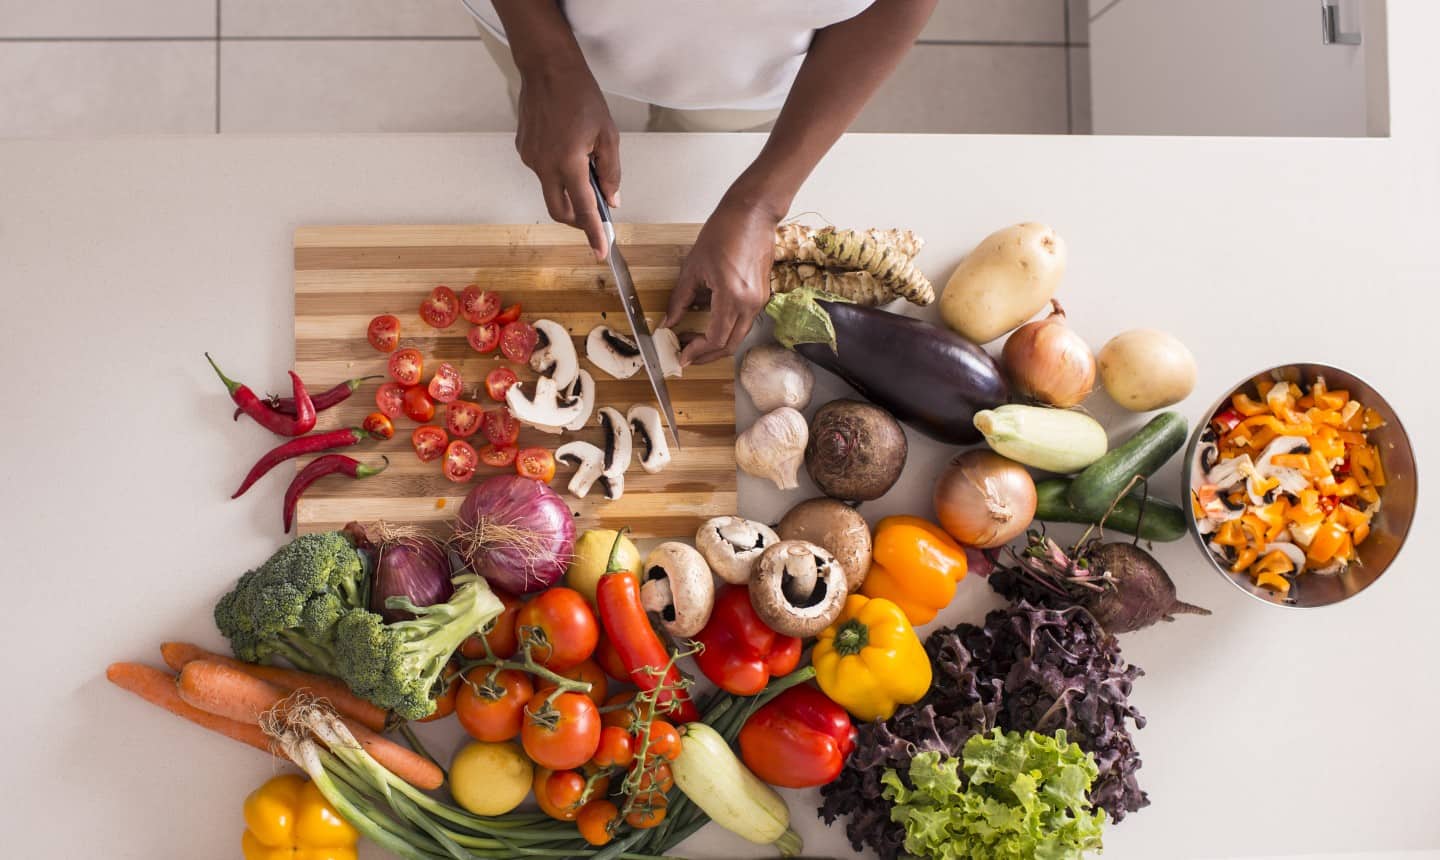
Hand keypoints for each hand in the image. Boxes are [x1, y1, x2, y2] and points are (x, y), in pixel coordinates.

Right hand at [514, 60, 618, 258]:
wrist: (547, 68)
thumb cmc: (580, 96)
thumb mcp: (608, 134)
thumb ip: (611, 172)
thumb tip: (612, 200)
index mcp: (568, 162)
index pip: (583, 209)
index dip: (593, 233)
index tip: (600, 252)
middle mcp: (544, 165)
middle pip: (560, 210)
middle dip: (577, 219)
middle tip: (595, 216)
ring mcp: (530, 158)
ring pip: (551, 189)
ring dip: (568, 188)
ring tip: (583, 162)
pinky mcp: (523, 150)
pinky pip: (542, 170)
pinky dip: (557, 170)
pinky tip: (566, 147)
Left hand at [663, 196, 778, 365]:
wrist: (753, 214)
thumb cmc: (724, 231)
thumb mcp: (693, 267)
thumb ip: (680, 299)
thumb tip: (670, 322)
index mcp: (732, 296)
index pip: (715, 338)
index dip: (697, 352)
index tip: (681, 356)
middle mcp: (750, 303)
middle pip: (730, 345)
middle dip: (706, 355)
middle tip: (686, 354)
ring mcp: (759, 301)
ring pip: (738, 336)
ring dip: (717, 343)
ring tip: (694, 340)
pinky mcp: (761, 296)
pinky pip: (744, 322)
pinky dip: (726, 329)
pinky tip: (708, 323)